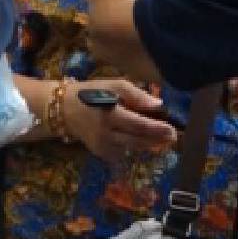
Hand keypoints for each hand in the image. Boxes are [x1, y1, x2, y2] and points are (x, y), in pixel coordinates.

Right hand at [62, 79, 176, 162]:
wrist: (65, 109)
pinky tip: (138, 139)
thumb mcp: (113, 85)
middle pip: (137, 140)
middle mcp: (105, 133)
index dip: (157, 129)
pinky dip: (132, 146)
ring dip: (148, 144)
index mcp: (109, 114)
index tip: (172, 130)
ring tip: (161, 139)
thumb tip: (158, 104)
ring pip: (132, 148)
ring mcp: (102, 146)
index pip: (138, 125)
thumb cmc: (91, 93)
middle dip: (157, 139)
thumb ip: (136, 94)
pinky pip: (122, 152)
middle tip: (172, 137)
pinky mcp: (100, 152)